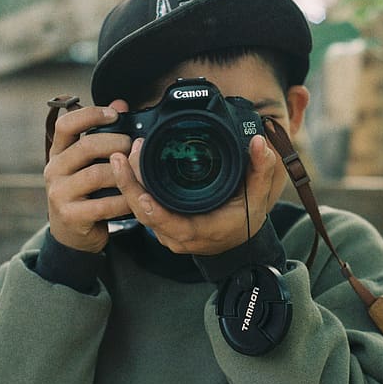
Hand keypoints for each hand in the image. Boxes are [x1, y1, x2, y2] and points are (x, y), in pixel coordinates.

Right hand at [44, 100, 131, 252]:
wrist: (73, 234)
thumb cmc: (86, 192)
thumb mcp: (89, 163)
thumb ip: (102, 134)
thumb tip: (121, 103)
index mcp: (58, 153)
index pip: (66, 124)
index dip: (90, 114)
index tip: (115, 114)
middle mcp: (54, 170)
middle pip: (86, 147)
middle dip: (116, 143)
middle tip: (133, 147)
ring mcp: (59, 194)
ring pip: (96, 175)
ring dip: (123, 173)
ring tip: (139, 172)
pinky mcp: (70, 216)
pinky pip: (103, 204)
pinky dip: (123, 200)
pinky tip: (134, 198)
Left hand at [110, 134, 277, 254]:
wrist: (237, 240)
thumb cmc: (245, 221)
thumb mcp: (258, 197)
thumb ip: (260, 170)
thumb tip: (259, 143)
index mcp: (199, 231)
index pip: (171, 224)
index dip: (154, 211)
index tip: (142, 193)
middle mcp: (178, 235)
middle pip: (145, 213)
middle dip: (130, 186)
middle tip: (123, 157)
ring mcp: (166, 232)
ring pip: (139, 210)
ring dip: (128, 184)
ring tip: (122, 156)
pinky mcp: (161, 225)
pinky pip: (141, 209)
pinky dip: (133, 188)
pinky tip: (128, 166)